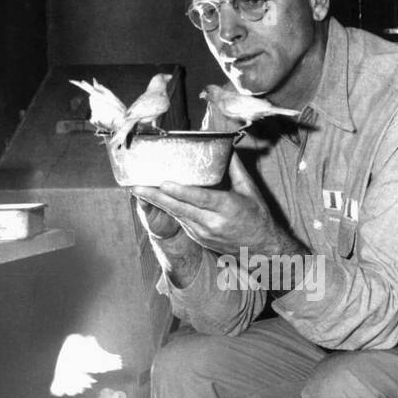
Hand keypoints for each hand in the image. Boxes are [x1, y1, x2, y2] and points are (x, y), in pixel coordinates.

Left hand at [134, 155, 297, 257]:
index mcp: (228, 208)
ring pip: (176, 215)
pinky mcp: (198, 238)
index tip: (164, 183)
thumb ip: (236, 169)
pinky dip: (168, 209)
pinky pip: (180, 220)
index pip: (200, 199)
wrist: (261, 249)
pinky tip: (155, 199)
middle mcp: (213, 223)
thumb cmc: (257, 216)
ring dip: (157, 203)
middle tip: (136, 186)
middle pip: (180, 209)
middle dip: (157, 197)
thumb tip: (227, 148)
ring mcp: (204, 233)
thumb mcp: (250, 190)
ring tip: (139, 189)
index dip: (181, 192)